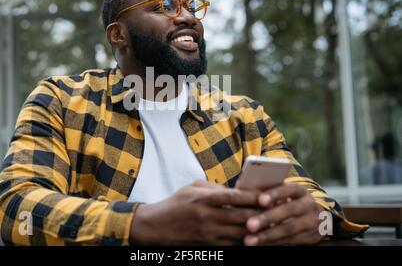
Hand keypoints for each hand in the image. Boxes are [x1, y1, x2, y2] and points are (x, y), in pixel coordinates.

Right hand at [130, 180, 262, 244]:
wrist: (157, 227)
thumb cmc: (177, 203)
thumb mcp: (193, 188)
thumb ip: (215, 188)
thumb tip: (238, 191)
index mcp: (204, 198)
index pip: (234, 197)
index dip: (253, 197)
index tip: (269, 196)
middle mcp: (208, 216)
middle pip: (241, 217)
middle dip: (262, 215)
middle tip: (278, 212)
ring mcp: (208, 233)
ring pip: (240, 234)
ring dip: (258, 231)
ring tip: (273, 227)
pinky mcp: (209, 246)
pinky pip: (233, 246)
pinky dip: (246, 243)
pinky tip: (258, 240)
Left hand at [244, 183, 324, 245]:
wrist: (318, 217)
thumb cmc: (288, 201)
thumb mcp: (283, 193)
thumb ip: (266, 191)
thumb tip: (242, 189)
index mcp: (300, 190)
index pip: (288, 189)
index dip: (274, 194)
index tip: (260, 200)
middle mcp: (308, 205)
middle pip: (288, 210)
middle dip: (267, 218)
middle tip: (249, 225)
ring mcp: (311, 222)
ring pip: (288, 229)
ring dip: (267, 236)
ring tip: (249, 241)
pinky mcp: (310, 238)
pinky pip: (290, 242)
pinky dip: (273, 244)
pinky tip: (259, 245)